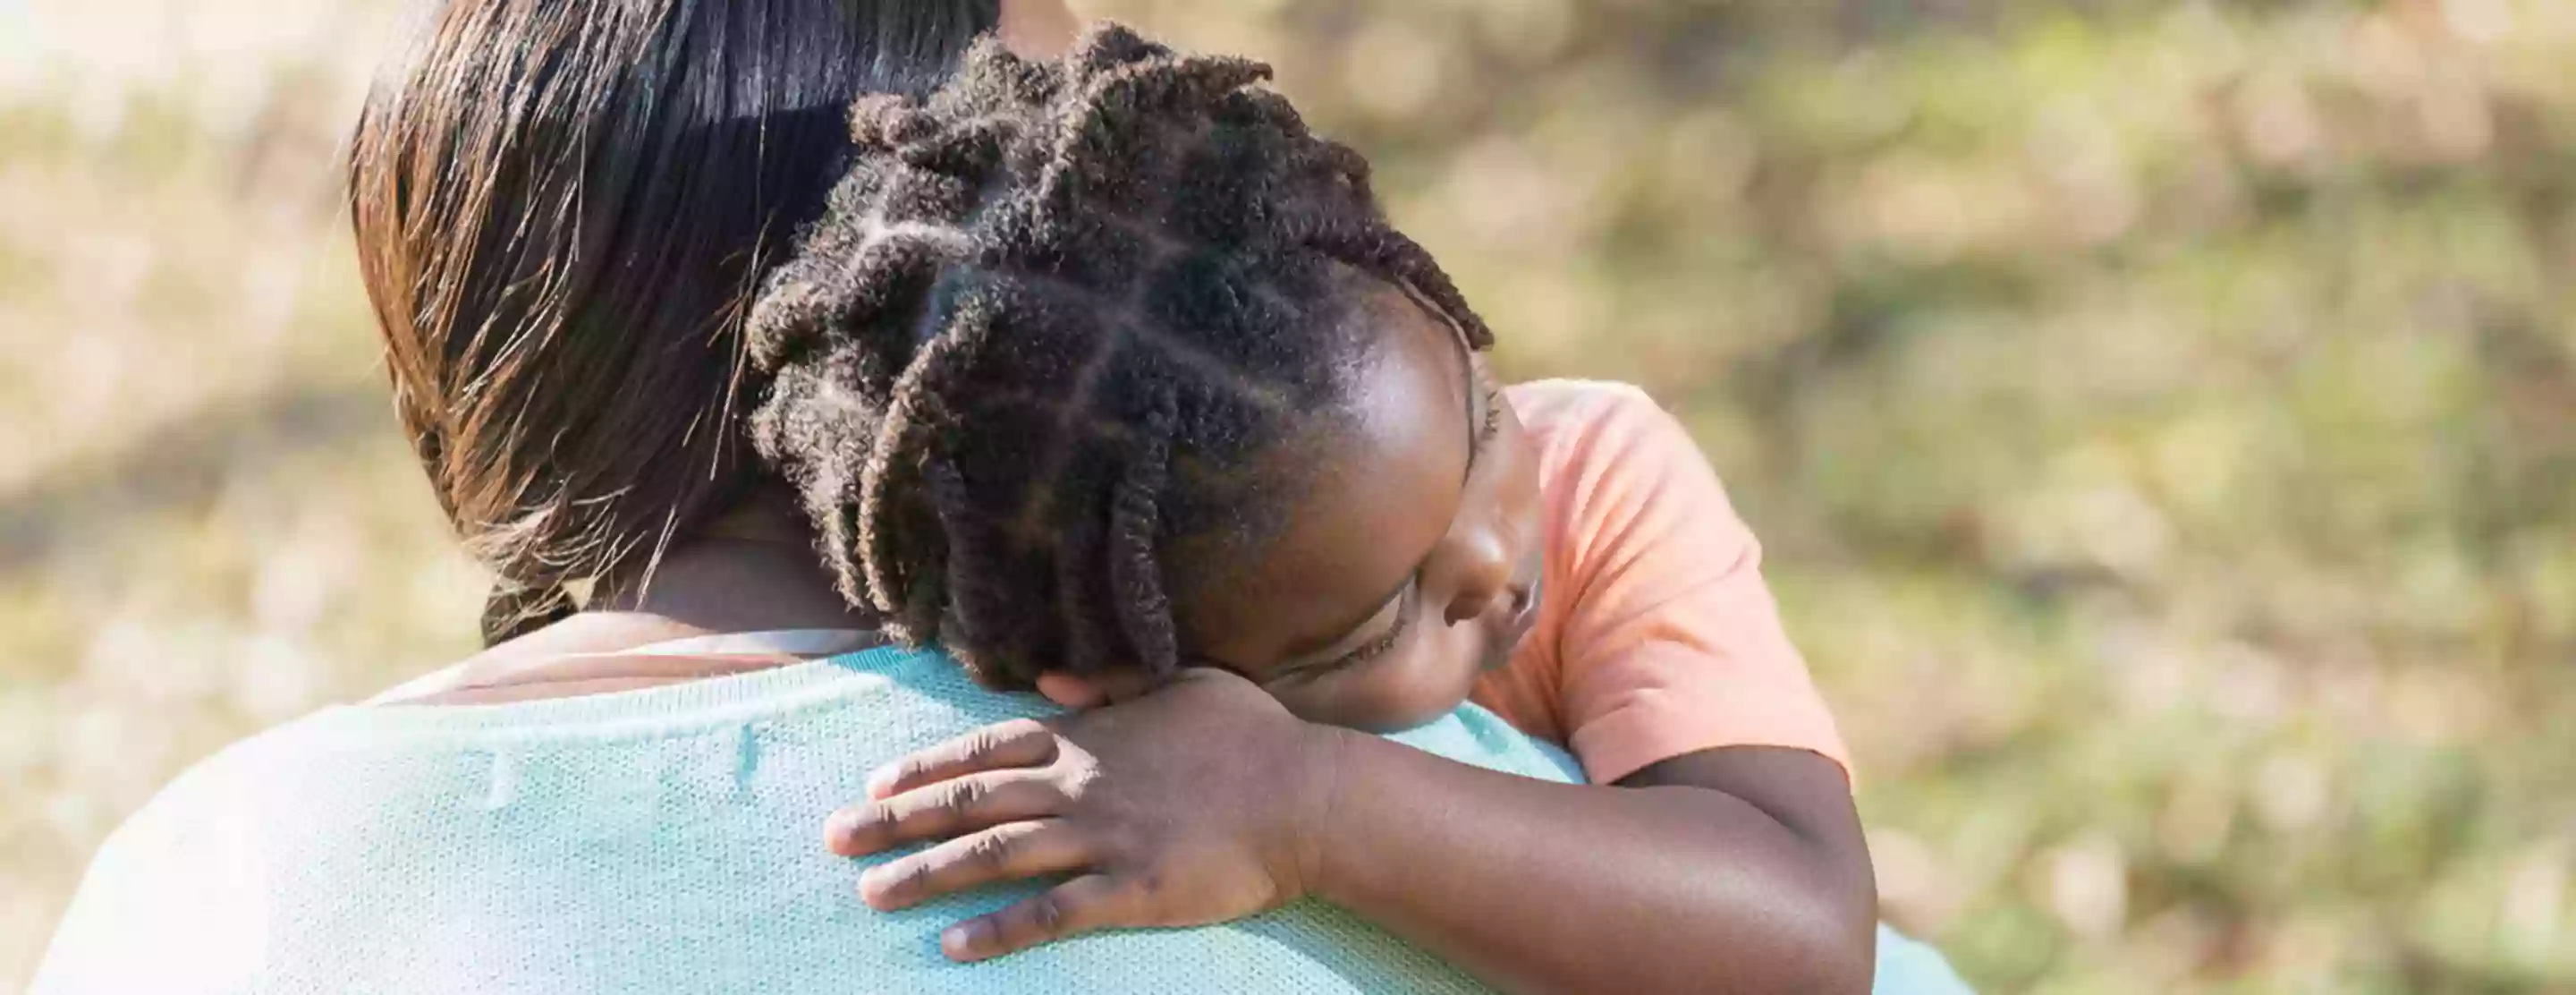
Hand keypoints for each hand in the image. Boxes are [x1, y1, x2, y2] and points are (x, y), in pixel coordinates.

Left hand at [823, 668, 1347, 961]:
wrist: (1309, 796)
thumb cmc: (1253, 736)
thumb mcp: (1179, 684)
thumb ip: (1108, 684)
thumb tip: (1049, 681)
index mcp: (1089, 737)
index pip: (986, 750)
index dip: (925, 768)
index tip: (876, 785)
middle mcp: (1081, 785)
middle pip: (969, 801)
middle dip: (894, 821)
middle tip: (835, 839)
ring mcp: (1102, 839)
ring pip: (994, 856)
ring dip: (926, 874)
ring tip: (871, 893)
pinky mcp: (1130, 891)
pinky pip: (1050, 913)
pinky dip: (997, 930)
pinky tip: (951, 945)